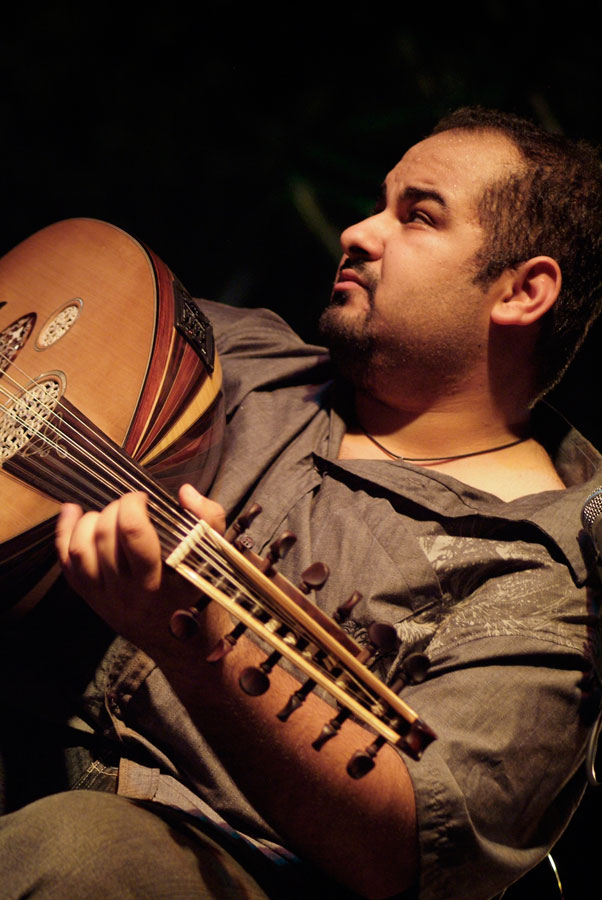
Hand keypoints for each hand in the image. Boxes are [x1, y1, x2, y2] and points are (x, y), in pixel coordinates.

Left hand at [55, 485, 226, 654]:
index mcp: (160, 581)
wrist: (178, 640)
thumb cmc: (197, 592)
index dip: (133, 505)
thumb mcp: (212, 558)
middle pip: (104, 536)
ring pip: (80, 549)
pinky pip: (66, 563)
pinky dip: (65, 533)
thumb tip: (185, 492)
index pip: (133, 533)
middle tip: (130, 506)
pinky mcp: (90, 598)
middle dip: (114, 509)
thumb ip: (208, 519)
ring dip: (90, 521)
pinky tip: (74, 513)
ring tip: (109, 514)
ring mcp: (105, 597)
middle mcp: (128, 591)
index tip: (144, 499)